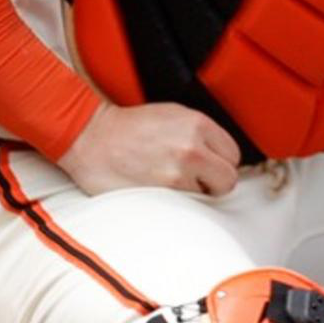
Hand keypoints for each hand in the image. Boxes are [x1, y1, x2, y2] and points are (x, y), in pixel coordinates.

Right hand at [61, 101, 240, 197]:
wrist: (90, 137)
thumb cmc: (129, 127)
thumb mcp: (174, 116)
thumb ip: (203, 134)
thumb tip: (222, 154)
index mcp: (198, 126)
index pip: (233, 155)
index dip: (221, 163)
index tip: (210, 166)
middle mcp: (191, 149)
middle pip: (227, 179)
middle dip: (214, 182)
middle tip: (197, 180)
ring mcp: (175, 174)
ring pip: (204, 197)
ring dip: (191, 193)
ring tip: (168, 182)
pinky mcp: (158, 195)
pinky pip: (183, 206)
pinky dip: (175, 203)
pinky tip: (160, 191)